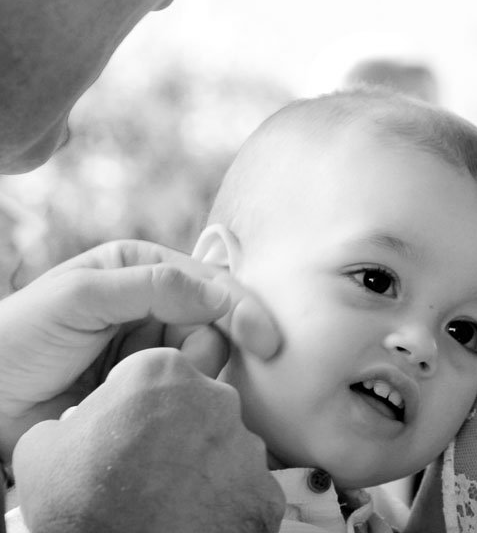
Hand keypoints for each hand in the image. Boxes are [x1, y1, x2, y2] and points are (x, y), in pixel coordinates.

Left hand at [0, 239, 282, 460]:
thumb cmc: (20, 339)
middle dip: (213, 342)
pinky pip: (188, 386)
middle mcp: (153, 302)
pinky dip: (180, 393)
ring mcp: (152, 345)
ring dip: (188, 372)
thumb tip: (222, 293)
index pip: (208, 280)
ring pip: (206, 356)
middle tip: (188, 366)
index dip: (242, 308)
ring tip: (138, 381)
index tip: (265, 341)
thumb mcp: (79, 297)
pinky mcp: (149, 384)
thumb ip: (151, 286)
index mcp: (139, 267)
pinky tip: (151, 397)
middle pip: (217, 319)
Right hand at [12, 349, 285, 532]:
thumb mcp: (44, 449)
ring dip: (202, 462)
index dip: (134, 400)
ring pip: (224, 444)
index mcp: (163, 373)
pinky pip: (245, 485)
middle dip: (175, 427)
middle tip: (145, 464)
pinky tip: (194, 514)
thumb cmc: (82, 506)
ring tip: (168, 494)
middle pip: (196, 403)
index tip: (122, 427)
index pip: (153, 372)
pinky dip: (225, 498)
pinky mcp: (266, 488)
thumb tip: (79, 426)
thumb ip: (72, 419)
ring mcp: (247, 444)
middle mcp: (217, 397)